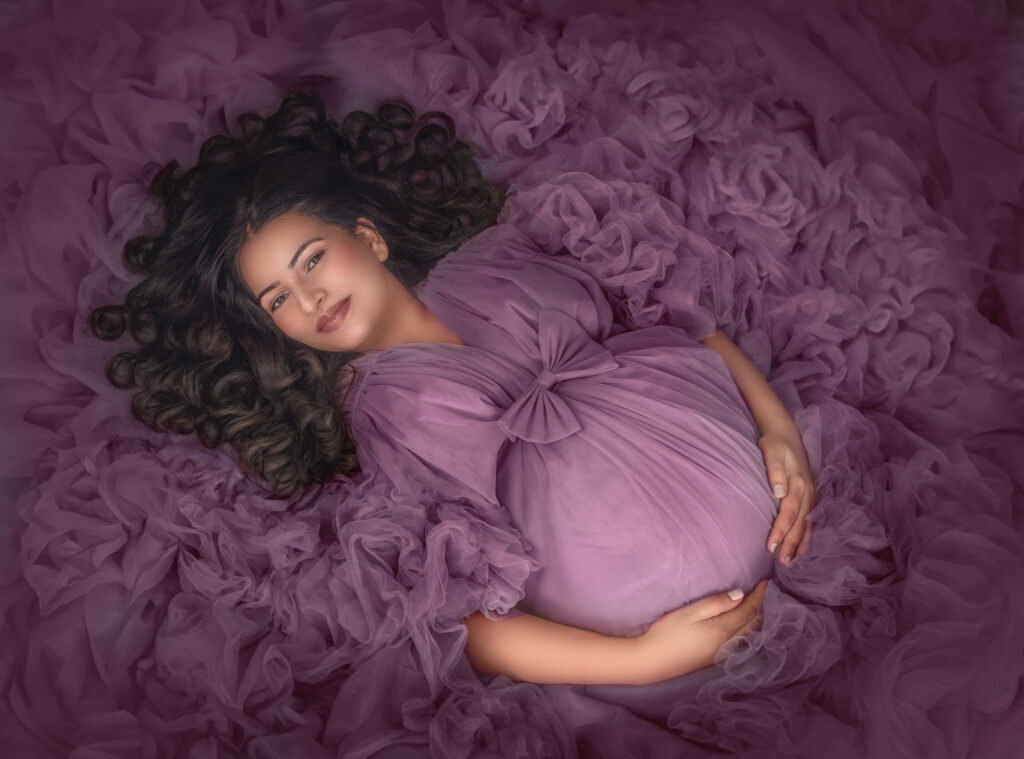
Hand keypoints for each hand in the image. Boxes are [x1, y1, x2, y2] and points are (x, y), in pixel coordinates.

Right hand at [634, 579, 769, 684]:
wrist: (652, 662)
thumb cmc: (667, 634)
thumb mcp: (689, 613)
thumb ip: (715, 604)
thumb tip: (740, 595)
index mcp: (722, 630)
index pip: (748, 610)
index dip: (759, 595)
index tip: (766, 582)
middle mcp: (727, 644)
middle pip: (752, 624)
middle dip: (760, 607)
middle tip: (762, 592)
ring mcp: (722, 655)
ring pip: (748, 635)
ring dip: (754, 620)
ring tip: (754, 606)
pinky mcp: (714, 660)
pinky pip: (740, 643)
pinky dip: (746, 631)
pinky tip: (741, 626)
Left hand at [758, 429, 816, 565]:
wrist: (786, 434)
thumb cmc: (774, 444)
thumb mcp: (771, 451)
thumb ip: (775, 471)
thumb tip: (779, 492)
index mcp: (798, 483)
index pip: (789, 512)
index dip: (781, 531)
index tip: (770, 547)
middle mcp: (807, 492)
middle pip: (800, 523)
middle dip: (791, 544)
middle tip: (782, 563)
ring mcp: (811, 494)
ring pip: (808, 524)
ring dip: (801, 544)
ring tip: (791, 562)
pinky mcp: (810, 496)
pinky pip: (810, 520)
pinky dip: (806, 535)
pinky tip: (801, 547)